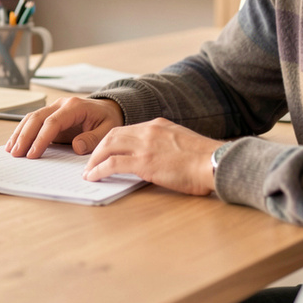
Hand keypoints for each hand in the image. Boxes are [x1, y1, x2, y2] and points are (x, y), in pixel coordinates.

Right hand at [5, 97, 123, 158]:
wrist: (108, 109)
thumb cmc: (108, 119)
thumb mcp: (108, 130)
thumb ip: (93, 138)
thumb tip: (76, 146)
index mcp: (74, 106)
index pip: (53, 122)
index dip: (41, 138)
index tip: (33, 154)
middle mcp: (61, 104)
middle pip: (37, 118)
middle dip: (25, 136)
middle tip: (16, 153)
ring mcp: (54, 108)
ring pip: (31, 118)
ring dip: (20, 133)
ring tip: (11, 150)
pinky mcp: (50, 116)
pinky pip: (33, 122)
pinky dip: (23, 131)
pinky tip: (15, 142)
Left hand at [82, 118, 220, 195]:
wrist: (214, 162)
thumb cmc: (205, 160)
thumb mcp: (183, 143)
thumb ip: (167, 145)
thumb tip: (158, 158)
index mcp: (158, 125)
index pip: (127, 129)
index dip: (113, 140)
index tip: (106, 151)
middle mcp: (148, 131)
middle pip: (113, 134)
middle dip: (98, 147)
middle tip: (91, 160)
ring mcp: (144, 145)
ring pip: (108, 146)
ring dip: (94, 159)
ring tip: (88, 170)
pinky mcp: (143, 162)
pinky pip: (112, 163)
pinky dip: (98, 169)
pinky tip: (93, 177)